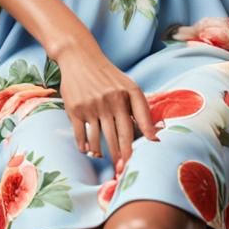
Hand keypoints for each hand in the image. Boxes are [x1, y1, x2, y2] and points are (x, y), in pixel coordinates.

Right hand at [58, 38, 160, 165]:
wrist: (80, 57)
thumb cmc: (108, 75)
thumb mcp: (129, 86)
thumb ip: (141, 109)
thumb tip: (153, 136)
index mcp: (126, 94)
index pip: (137, 125)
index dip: (140, 145)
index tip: (142, 159)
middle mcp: (110, 100)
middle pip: (119, 137)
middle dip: (122, 156)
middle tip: (124, 170)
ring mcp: (92, 106)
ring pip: (99, 139)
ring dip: (102, 153)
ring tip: (106, 159)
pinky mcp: (75, 109)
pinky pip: (81, 135)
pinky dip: (84, 146)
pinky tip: (88, 151)